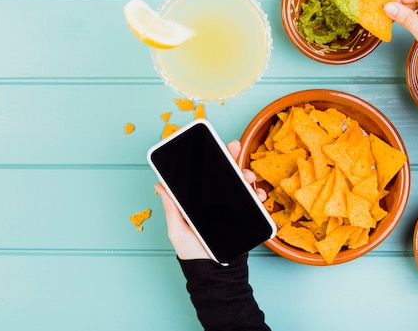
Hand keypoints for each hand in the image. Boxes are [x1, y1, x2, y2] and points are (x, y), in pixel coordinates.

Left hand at [157, 140, 266, 259]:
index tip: (215, 144)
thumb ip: (171, 208)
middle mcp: (217, 200)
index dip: (211, 157)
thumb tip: (159, 185)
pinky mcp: (245, 217)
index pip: (206, 174)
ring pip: (242, 184)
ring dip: (247, 175)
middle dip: (232, 158)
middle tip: (235, 148)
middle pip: (226, 173)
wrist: (213, 273)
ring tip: (248, 177)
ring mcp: (232, 207)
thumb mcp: (177, 230)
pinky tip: (258, 194)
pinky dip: (258, 195)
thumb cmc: (192, 253)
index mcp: (199, 200)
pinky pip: (254, 202)